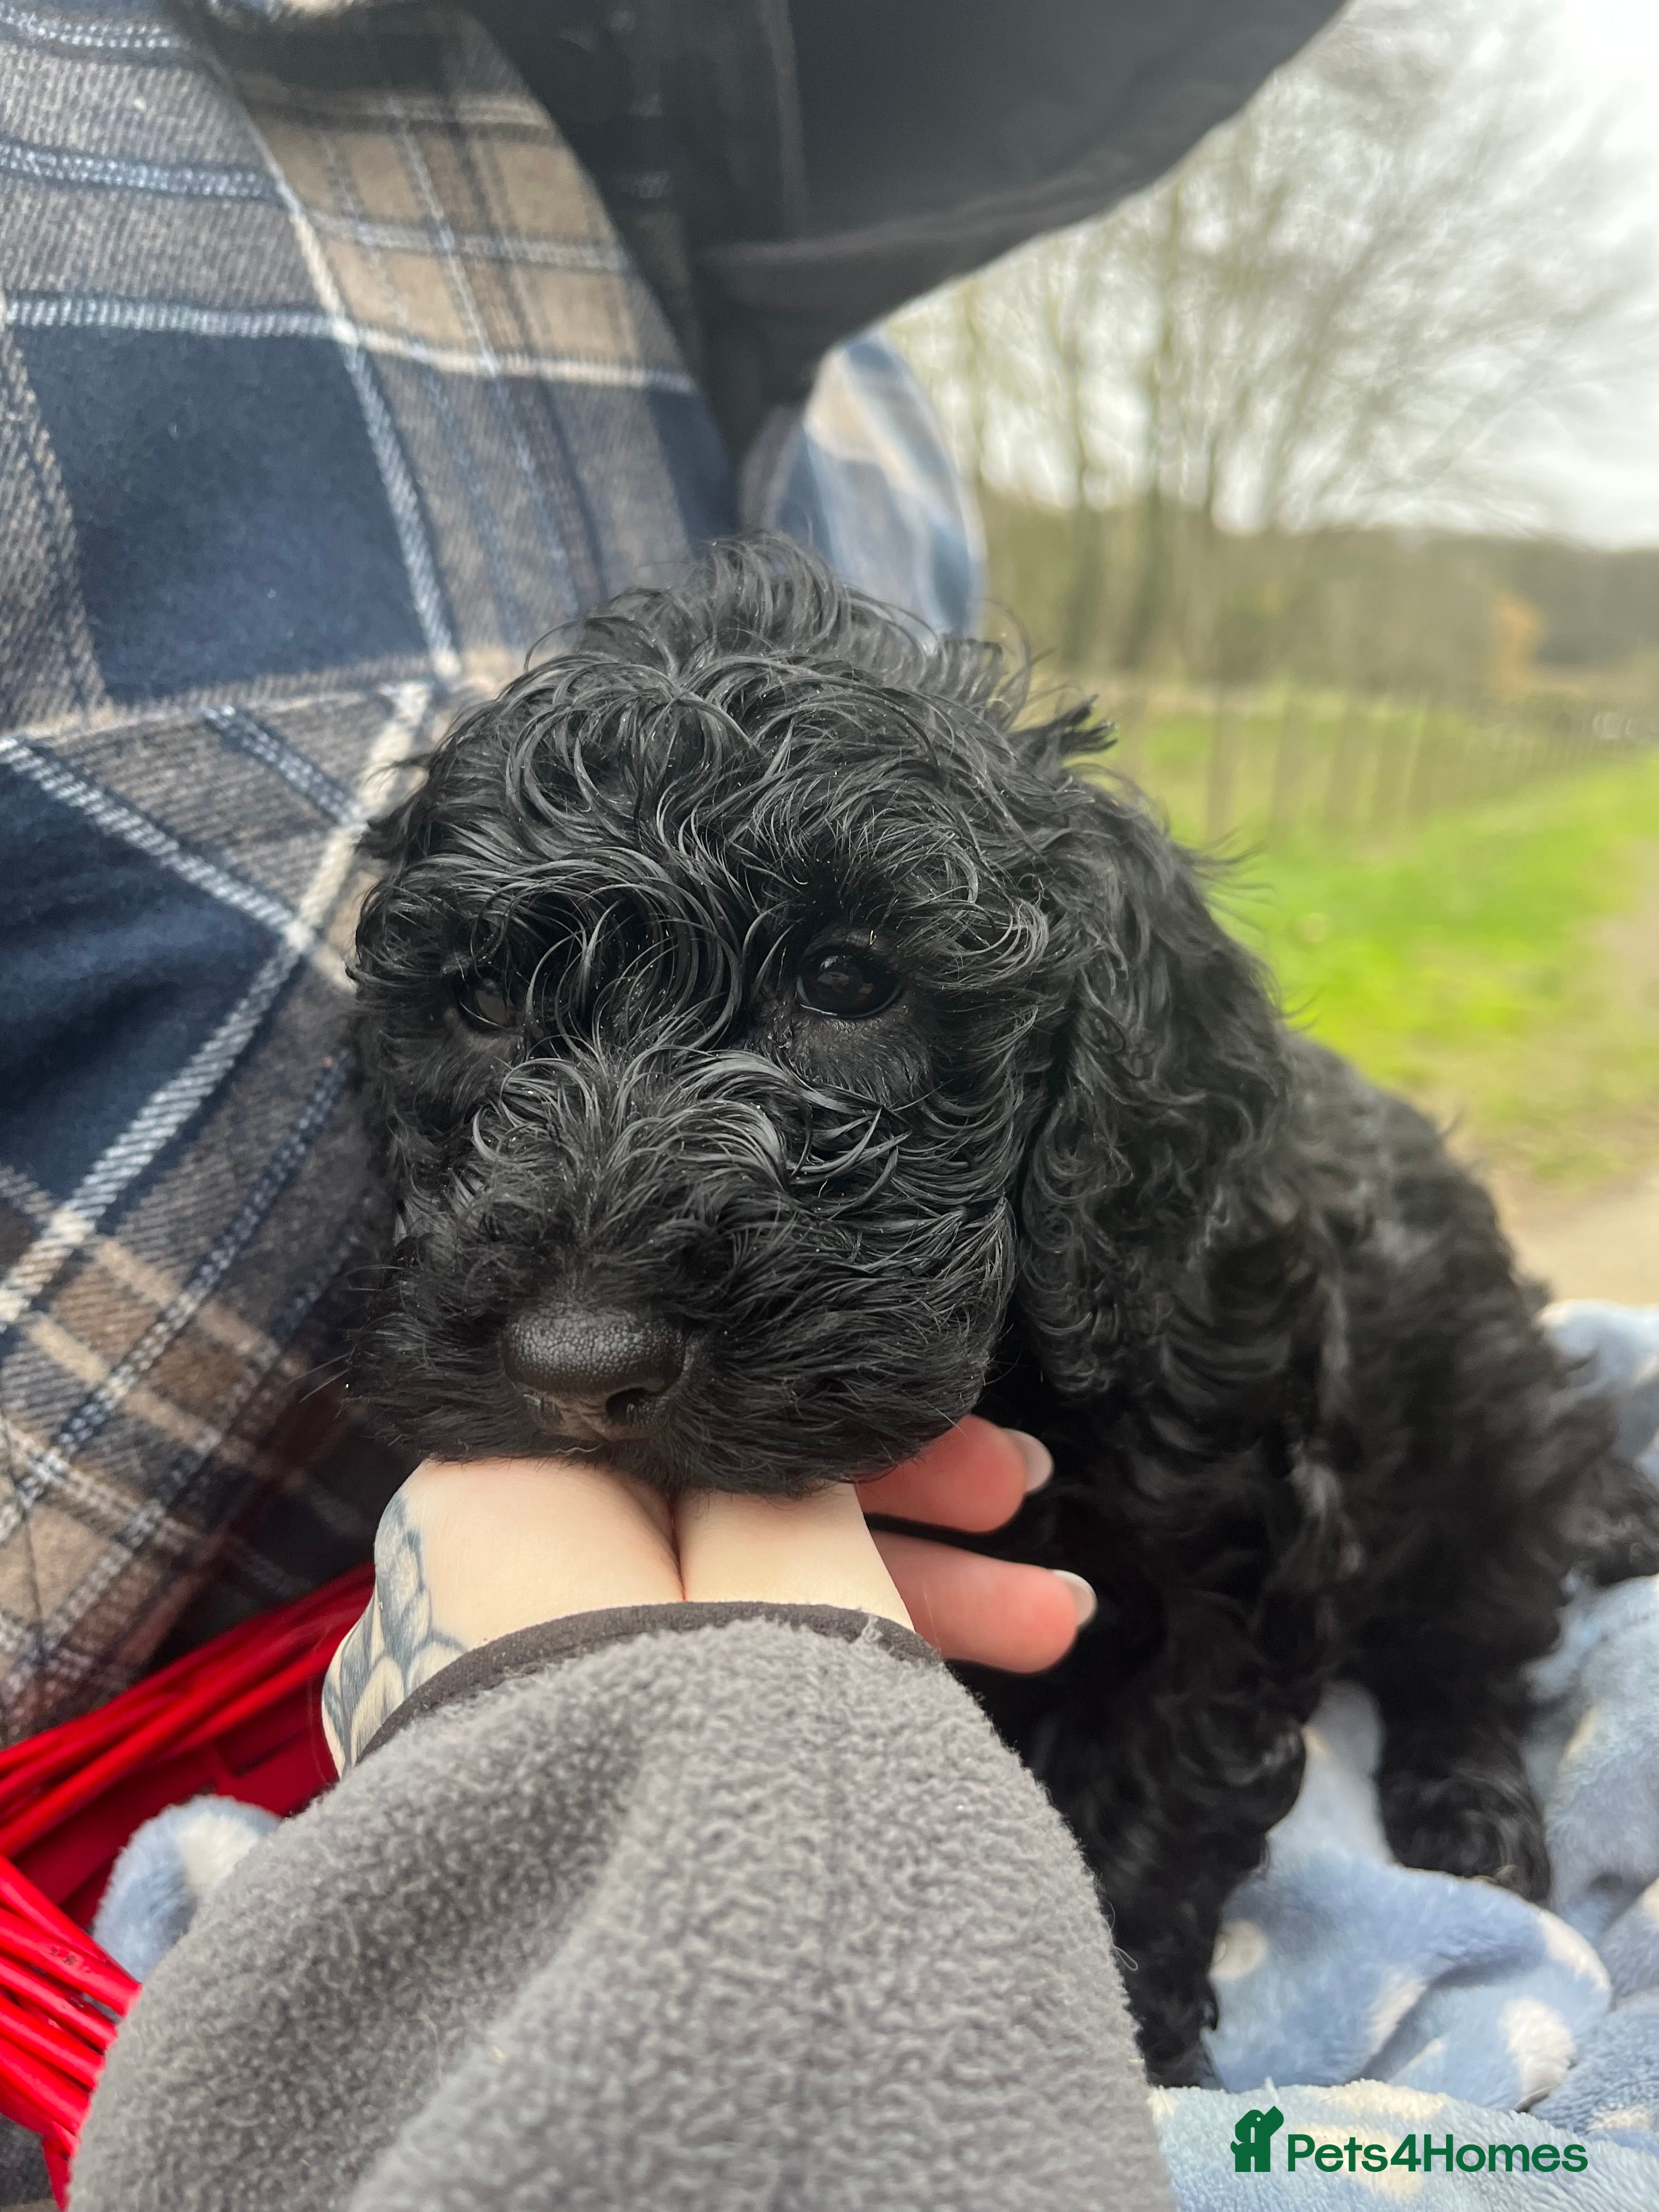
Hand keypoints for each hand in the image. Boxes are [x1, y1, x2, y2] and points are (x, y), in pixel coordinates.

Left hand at [322, 1420, 1092, 1771]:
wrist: (633, 2015)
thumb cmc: (694, 1752)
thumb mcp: (777, 1565)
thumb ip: (795, 1474)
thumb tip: (810, 1443)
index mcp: (514, 1486)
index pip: (687, 1400)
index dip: (832, 1412)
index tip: (949, 1425)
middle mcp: (509, 1568)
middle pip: (723, 1488)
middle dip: (896, 1506)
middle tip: (1025, 1488)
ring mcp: (545, 1669)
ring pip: (737, 1583)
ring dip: (897, 1587)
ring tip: (1060, 1616)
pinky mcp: (589, 1751)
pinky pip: (717, 1665)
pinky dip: (824, 1660)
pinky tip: (967, 1673)